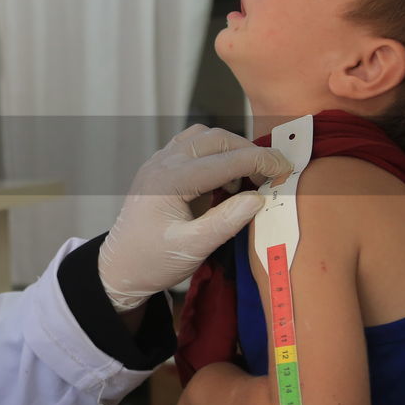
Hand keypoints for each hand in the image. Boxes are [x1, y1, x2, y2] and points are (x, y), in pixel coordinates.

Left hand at [99, 125, 292, 310]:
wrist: (118, 268)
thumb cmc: (152, 262)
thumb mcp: (193, 249)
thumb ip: (226, 222)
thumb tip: (259, 198)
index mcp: (170, 181)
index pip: (225, 159)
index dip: (261, 161)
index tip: (286, 170)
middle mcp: (162, 163)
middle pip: (215, 138)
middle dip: (249, 151)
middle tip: (271, 176)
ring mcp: (158, 162)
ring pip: (203, 137)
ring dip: (231, 149)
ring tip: (248, 178)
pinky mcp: (159, 167)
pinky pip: (191, 145)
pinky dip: (214, 153)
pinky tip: (225, 178)